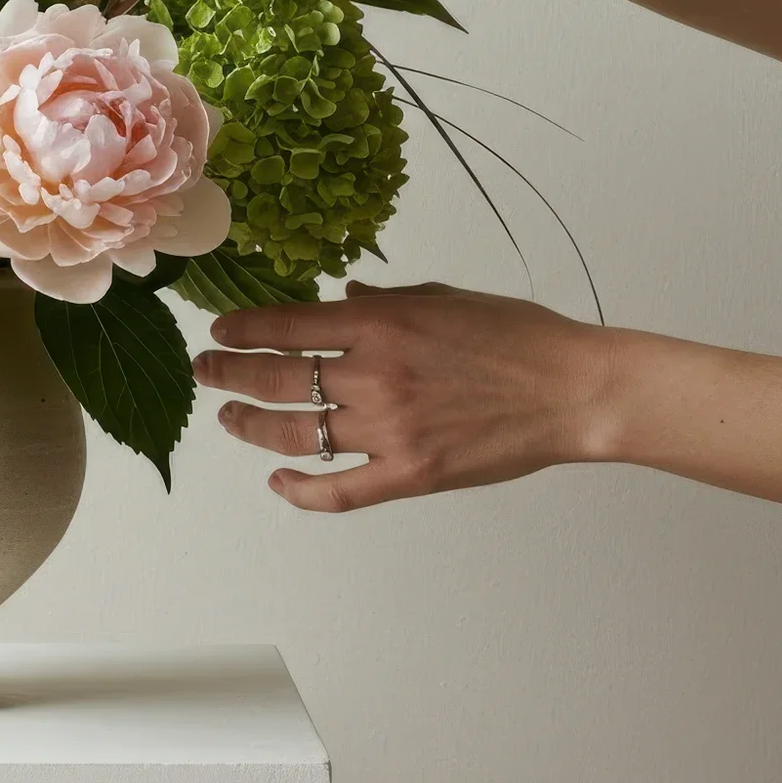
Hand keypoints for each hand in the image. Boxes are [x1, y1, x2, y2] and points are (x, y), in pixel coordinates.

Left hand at [191, 282, 622, 511]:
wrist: (574, 390)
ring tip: (230, 418)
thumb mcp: (447, 297)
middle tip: (207, 371)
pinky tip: (278, 481)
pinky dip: (300, 491)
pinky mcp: (409, 475)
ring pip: (295, 434)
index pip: (286, 324)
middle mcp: (375, 374)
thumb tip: (345, 291)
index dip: (242, 329)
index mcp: (382, 322)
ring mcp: (389, 429)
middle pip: (276, 378)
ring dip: (252, 426)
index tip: (220, 332)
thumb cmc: (520, 337)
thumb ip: (388, 298)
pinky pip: (338, 491)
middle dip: (229, 373)